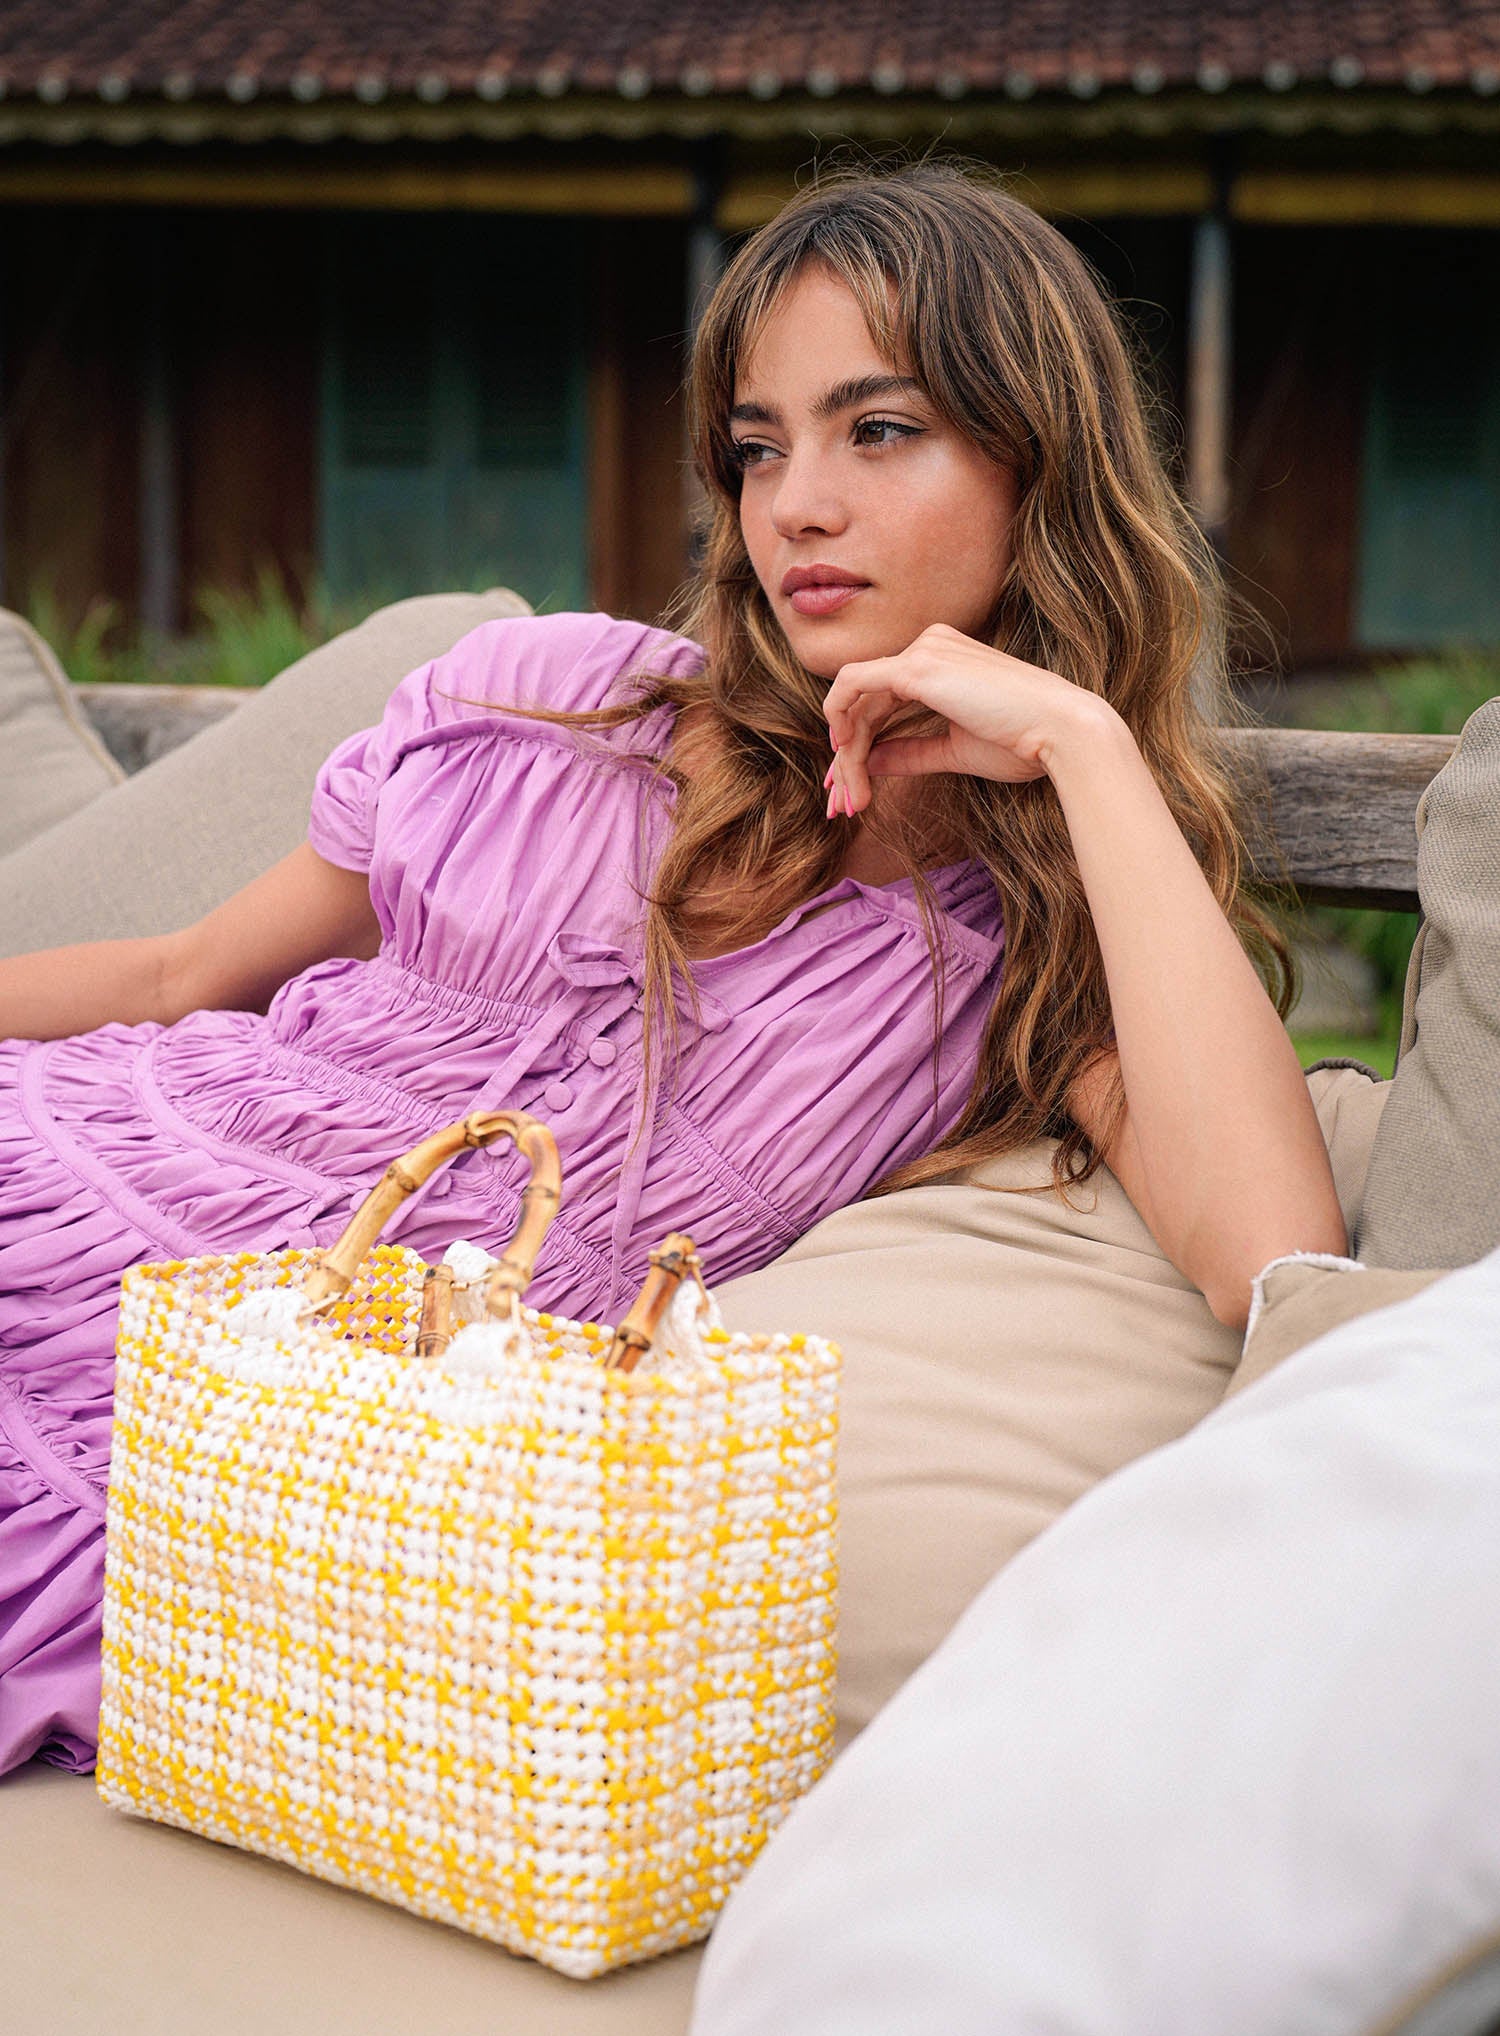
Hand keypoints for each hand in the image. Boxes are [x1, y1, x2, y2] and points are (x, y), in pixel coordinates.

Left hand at [821, 623, 1107, 814]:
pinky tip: (843, 756)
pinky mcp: (916, 666)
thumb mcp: (953, 749)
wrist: (1061, 730)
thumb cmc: (1022, 741)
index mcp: (941, 658)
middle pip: (865, 701)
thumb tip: (868, 762)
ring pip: (856, 699)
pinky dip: (840, 720)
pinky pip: (853, 686)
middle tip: (841, 802)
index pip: (883, 698)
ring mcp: (922, 650)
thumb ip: (909, 752)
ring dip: (846, 752)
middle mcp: (928, 645)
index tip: (852, 784)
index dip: (859, 741)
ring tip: (850, 797)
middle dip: (847, 755)